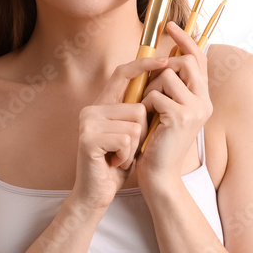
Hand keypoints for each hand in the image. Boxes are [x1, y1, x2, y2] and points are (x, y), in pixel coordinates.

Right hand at [73, 55, 167, 210]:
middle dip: (142, 131)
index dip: (144, 65)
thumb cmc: (117, 162)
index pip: (123, 74)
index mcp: (102, 104)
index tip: (165, 59)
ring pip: (134, 124)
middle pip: (137, 106)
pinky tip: (116, 163)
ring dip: (134, 146)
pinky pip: (126, 139)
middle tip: (130, 147)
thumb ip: (138, 110)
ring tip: (121, 156)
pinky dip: (127, 156)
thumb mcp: (131, 132)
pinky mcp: (88, 138)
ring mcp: (88, 123)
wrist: (96, 192)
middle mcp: (92, 109)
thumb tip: (163, 84)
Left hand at [136, 22, 212, 190]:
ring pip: (167, 76)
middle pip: (186, 61)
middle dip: (164, 65)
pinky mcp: (181, 116)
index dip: (186, 39)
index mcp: (203, 98)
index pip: (200, 59)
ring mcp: (195, 109)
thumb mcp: (168, 110)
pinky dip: (146, 104)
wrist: (160, 174)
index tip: (170, 25)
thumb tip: (167, 55)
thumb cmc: (158, 142)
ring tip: (148, 111)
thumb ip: (171, 86)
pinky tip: (147, 121)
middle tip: (149, 79)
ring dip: (150, 89)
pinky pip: (156, 94)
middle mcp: (204, 102)